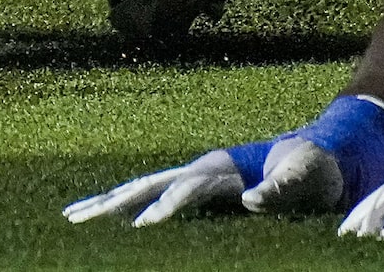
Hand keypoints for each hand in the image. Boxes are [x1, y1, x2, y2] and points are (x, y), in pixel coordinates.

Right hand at [66, 97, 383, 229]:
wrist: (310, 156)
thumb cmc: (312, 169)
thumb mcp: (307, 176)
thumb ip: (282, 188)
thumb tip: (250, 201)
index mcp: (220, 169)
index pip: (183, 190)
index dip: (164, 208)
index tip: (142, 227)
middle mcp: (196, 171)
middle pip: (145, 185)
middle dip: (111, 203)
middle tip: (77, 219)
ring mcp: (190, 178)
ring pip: (137, 190)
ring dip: (103, 203)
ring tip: (71, 217)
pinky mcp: (192, 190)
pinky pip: (149, 199)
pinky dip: (119, 207)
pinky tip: (99, 216)